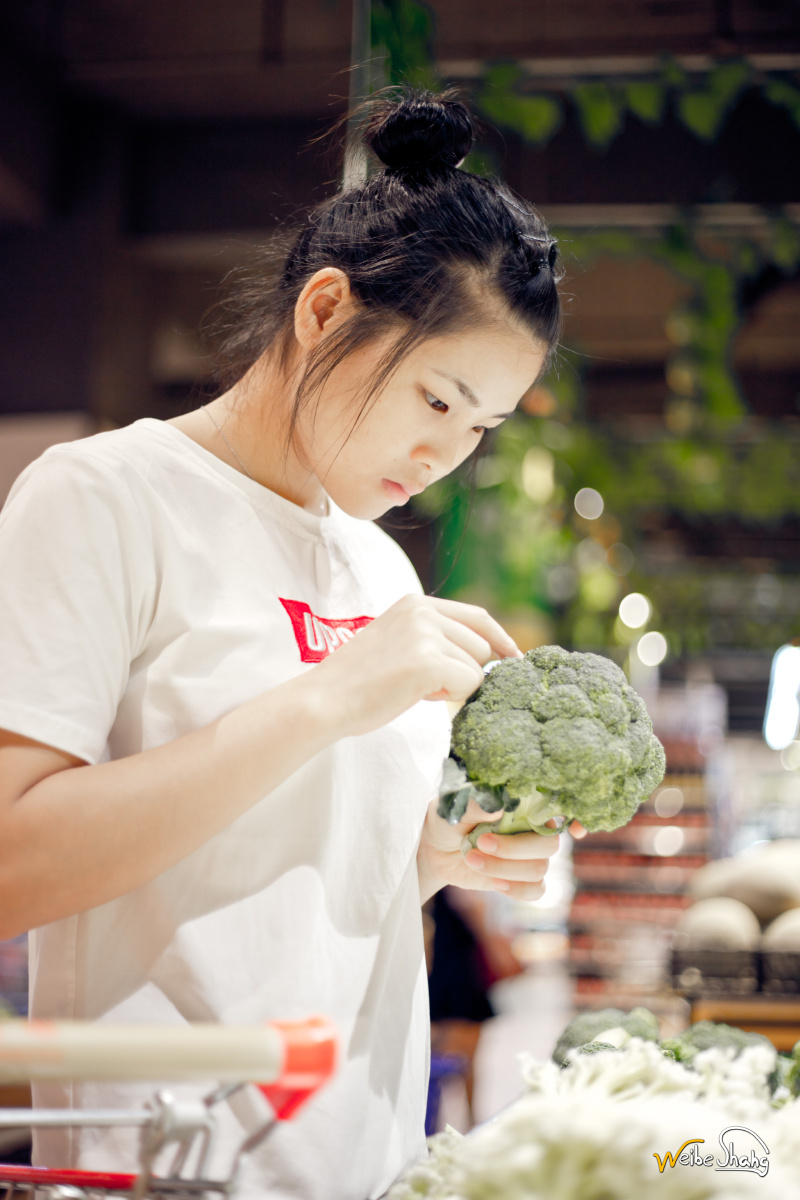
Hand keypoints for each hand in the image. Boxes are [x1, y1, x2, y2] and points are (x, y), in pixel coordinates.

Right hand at [311, 594, 519, 737]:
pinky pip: (468, 684)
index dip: (500, 638)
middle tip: (424, 685)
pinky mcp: (428, 661)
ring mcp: (425, 633)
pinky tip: (416, 695)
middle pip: (481, 646)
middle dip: (465, 672)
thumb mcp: (398, 642)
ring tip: (413, 688)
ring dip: (454, 687)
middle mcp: (423, 611)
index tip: (515, 657)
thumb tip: (483, 656)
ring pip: (476, 668)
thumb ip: (434, 638)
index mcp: (415, 603)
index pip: (477, 615)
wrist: (324, 700)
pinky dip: (450, 697)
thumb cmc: (359, 682)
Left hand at [417, 796, 585, 901]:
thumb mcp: (454, 807)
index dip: (575, 817)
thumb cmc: (447, 818)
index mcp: (522, 802)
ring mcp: (529, 854)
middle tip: (482, 842)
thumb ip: (476, 804)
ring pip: (539, 868)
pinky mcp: (521, 878)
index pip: (560, 805)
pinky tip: (494, 883)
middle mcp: (532, 827)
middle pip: (550, 844)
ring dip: (504, 868)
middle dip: (515, 848)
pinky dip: (516, 889)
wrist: (433, 849)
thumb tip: (499, 803)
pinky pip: (537, 889)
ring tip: (473, 859)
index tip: (577, 831)